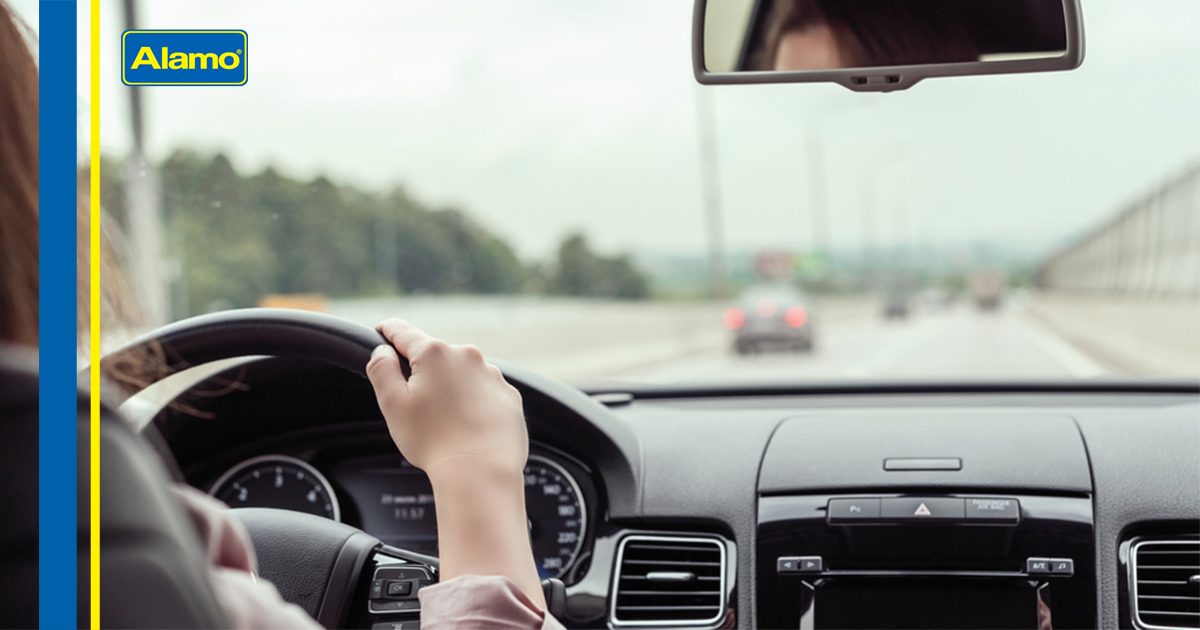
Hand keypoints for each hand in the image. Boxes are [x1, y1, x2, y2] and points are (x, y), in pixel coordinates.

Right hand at [365, 319, 545, 607]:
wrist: (481, 472)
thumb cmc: (434, 441)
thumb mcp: (392, 404)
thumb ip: (382, 370)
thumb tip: (383, 352)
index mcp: (434, 354)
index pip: (404, 333)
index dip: (389, 331)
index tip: (383, 330)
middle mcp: (467, 357)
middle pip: (436, 357)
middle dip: (424, 373)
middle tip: (415, 405)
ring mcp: (492, 375)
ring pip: (462, 376)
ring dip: (451, 389)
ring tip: (445, 424)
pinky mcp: (509, 396)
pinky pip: (485, 393)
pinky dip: (474, 404)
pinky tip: (467, 427)